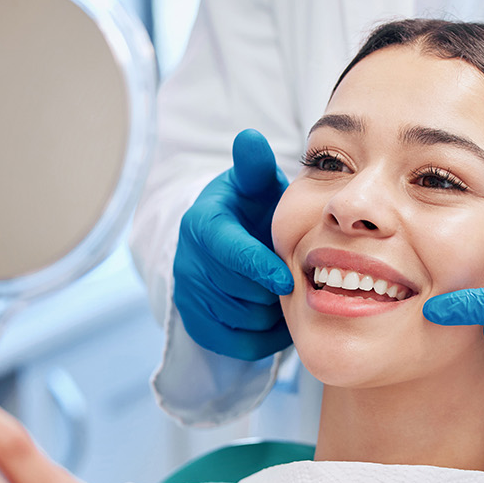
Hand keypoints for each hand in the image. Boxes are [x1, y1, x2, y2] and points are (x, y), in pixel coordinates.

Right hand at [172, 129, 295, 360]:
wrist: (226, 243)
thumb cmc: (250, 210)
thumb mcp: (254, 185)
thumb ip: (255, 166)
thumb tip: (250, 138)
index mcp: (202, 224)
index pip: (229, 253)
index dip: (259, 268)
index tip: (287, 279)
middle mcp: (188, 261)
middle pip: (239, 291)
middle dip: (271, 290)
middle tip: (295, 280)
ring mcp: (189, 295)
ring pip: (241, 320)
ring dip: (271, 313)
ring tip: (284, 294)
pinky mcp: (196, 324)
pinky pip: (237, 344)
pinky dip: (264, 337)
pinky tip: (275, 315)